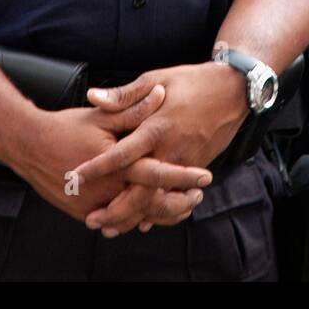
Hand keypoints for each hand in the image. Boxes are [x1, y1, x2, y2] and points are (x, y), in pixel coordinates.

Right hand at [8, 84, 211, 227]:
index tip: (205, 176)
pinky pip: (117, 220)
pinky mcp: (85, 213)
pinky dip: (137, 217)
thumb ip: (134, 108)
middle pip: (151, 204)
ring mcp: (94, 205)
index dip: (184, 176)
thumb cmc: (66, 127)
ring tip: (181, 205)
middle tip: (197, 196)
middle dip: (178, 202)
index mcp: (116, 163)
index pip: (158, 173)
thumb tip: (160, 93)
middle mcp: (107, 189)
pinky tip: (152, 212)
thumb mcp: (103, 116)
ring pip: (136, 217)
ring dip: (161, 213)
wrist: (28, 146)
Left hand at [76, 62, 250, 235]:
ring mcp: (185, 163)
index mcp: (156, 128)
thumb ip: (124, 95)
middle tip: (92, 220)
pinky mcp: (196, 168)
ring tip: (111, 228)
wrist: (232, 91)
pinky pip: (175, 197)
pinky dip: (158, 212)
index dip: (98, 167)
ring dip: (135, 217)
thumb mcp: (155, 79)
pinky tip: (141, 222)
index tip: (76, 177)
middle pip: (141, 190)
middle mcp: (171, 150)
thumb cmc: (191, 82)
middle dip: (116, 210)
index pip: (122, 154)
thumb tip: (93, 96)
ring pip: (158, 200)